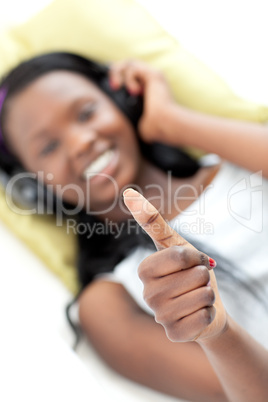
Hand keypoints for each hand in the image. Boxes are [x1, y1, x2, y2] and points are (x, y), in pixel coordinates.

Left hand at [109, 60, 175, 142]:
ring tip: (118, 87)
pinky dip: (129, 78)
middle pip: (128, 64)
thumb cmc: (156, 128)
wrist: (166, 124)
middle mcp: (152, 80)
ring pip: (129, 62)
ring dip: (119, 73)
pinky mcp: (154, 75)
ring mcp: (154, 76)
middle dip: (117, 72)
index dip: (119, 77)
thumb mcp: (138, 122)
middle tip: (114, 86)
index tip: (114, 88)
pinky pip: (133, 68)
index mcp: (149, 89)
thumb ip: (130, 117)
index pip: (131, 74)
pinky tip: (134, 91)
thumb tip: (121, 126)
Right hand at [123, 188, 227, 343]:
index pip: (178, 256)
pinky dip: (208, 313)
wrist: (205, 305)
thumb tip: (128, 192)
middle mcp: (147, 293)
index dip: (194, 257)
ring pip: (200, 297)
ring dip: (208, 294)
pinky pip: (202, 318)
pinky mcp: (173, 334)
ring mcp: (159, 316)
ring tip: (198, 296)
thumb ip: (153, 222)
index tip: (194, 260)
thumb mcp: (176, 244)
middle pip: (192, 277)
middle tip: (197, 280)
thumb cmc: (190, 272)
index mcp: (144, 270)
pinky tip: (198, 313)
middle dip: (203, 276)